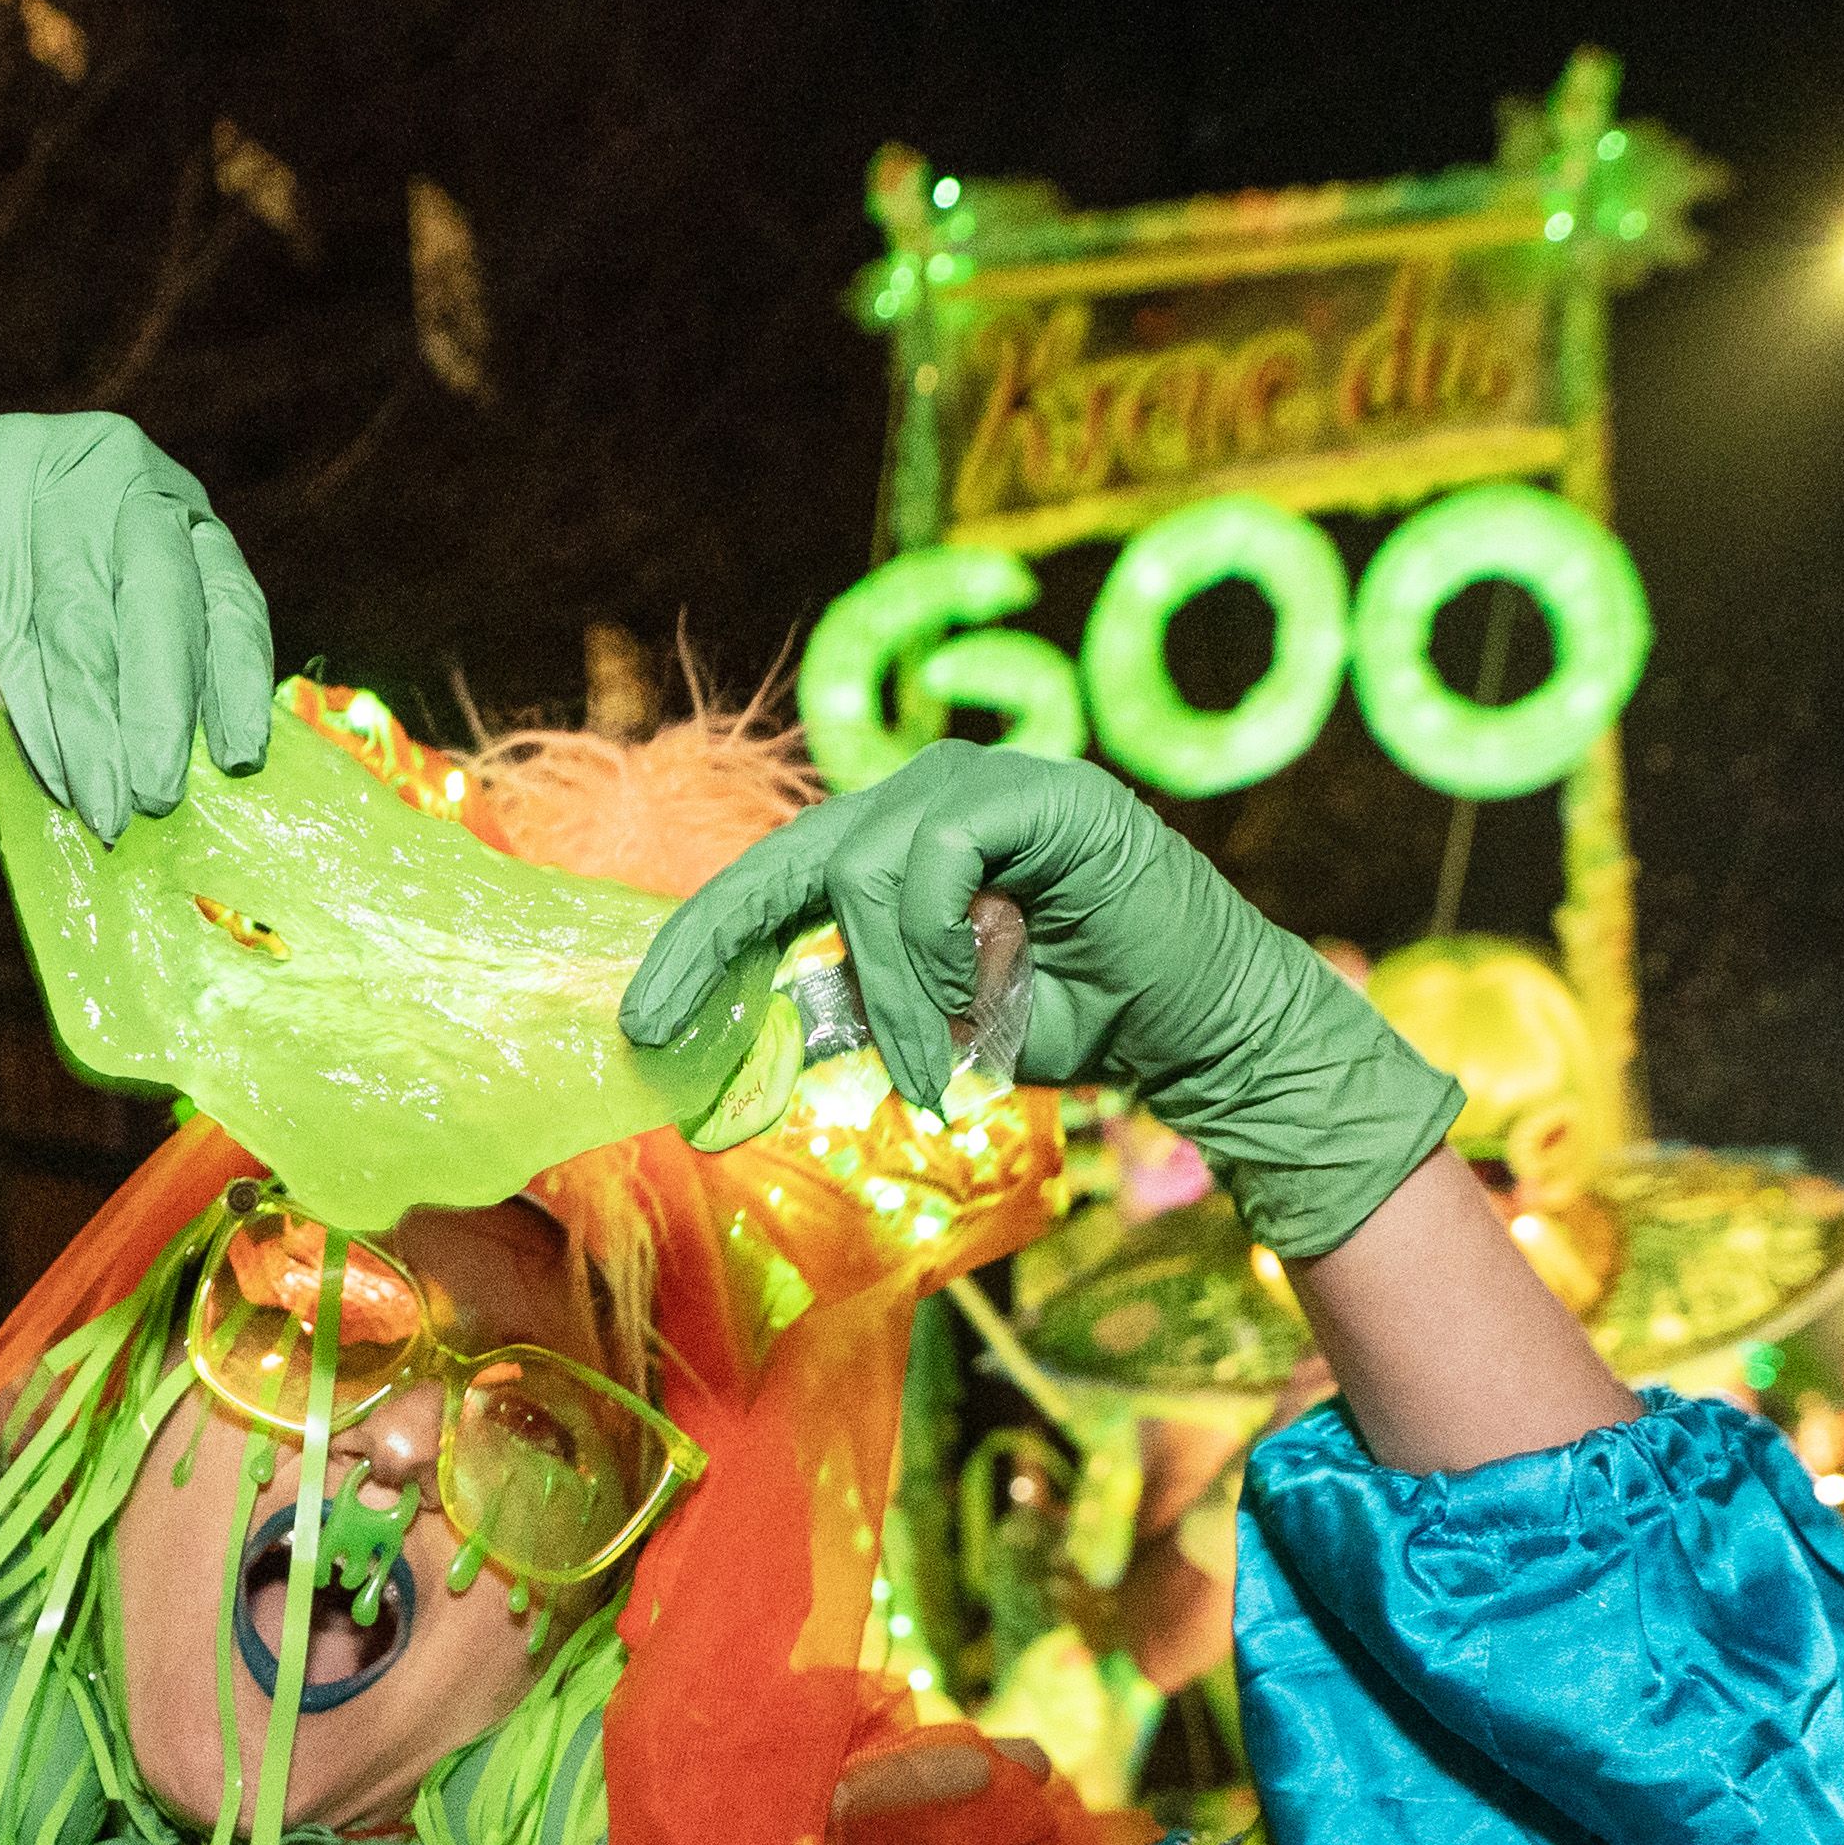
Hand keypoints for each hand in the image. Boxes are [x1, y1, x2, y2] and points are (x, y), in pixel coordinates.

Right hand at [0, 414, 274, 841]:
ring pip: (79, 617)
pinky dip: (31, 704)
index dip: (235, 678)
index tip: (241, 757)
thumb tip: (191, 776)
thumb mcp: (81, 639)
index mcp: (168, 505)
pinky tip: (51, 768)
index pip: (225, 592)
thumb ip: (136, 684)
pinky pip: (6, 613)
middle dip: (161, 708)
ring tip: (103, 808)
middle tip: (159, 797)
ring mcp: (40, 464)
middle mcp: (119, 468)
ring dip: (91, 727)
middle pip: (158, 597)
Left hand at [620, 743, 1460, 1264]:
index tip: (640, 1019)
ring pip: (865, 876)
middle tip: (666, 1031)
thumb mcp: (937, 1028)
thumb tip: (748, 1044)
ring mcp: (983, 781)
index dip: (700, 942)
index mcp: (895, 843)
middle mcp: (927, 795)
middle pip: (790, 858)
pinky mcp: (1038, 791)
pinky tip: (986, 988)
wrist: (1202, 1027)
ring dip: (893, 991)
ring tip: (937, 1064)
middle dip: (719, 949)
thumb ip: (856, 1014)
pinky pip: (935, 860)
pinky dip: (941, 945)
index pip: (772, 879)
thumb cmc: (1077, 1019)